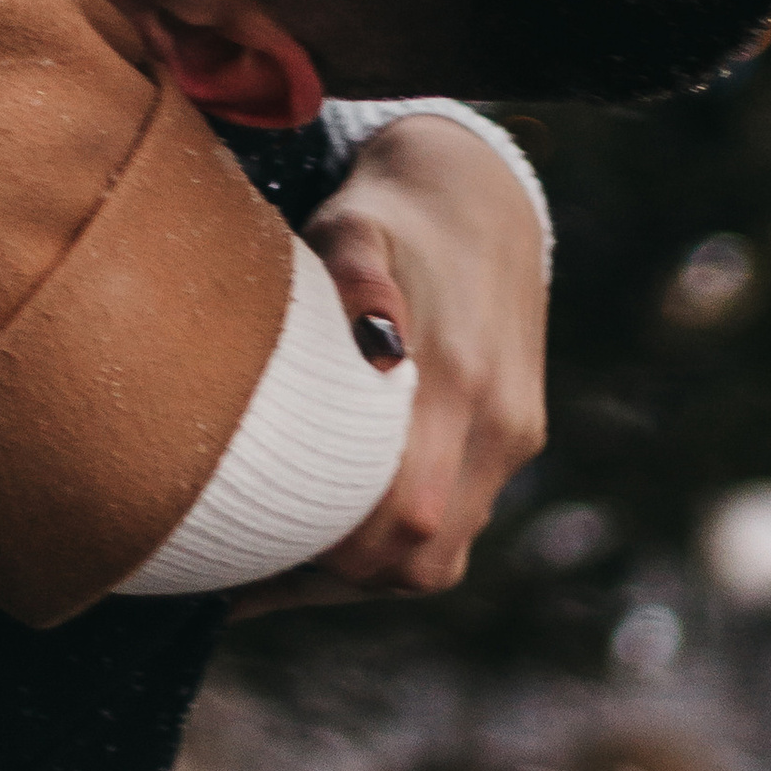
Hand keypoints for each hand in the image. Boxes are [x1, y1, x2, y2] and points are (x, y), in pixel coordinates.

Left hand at [234, 115, 549, 612]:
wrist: (479, 195)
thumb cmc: (390, 217)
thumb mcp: (357, 227)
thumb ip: (357, 277)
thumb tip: (374, 342)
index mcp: (460, 378)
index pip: (407, 517)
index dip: (331, 552)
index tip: (254, 545)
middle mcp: (499, 424)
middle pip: (424, 560)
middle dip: (339, 575)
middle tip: (253, 556)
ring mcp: (515, 438)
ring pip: (443, 557)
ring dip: (369, 566)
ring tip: (285, 544)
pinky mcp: (516, 439)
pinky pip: (460, 526)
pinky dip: (399, 543)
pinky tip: (335, 520)